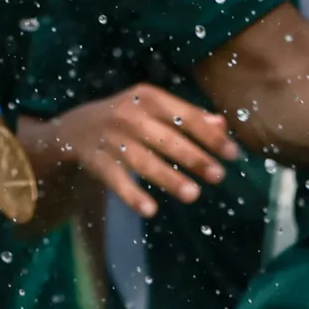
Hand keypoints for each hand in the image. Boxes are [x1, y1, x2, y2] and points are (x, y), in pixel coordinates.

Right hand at [37, 83, 242, 214]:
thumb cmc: (129, 117)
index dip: (210, 136)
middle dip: (194, 157)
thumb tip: (223, 125)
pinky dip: (132, 195)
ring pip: (144, 161)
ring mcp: (111, 138)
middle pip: (167, 139)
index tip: (233, 154)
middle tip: (218, 176)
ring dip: (169, 178)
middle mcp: (129, 115)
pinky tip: (150, 210)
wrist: (76, 127)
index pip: (185, 116)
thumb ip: (189, 116)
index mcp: (149, 98)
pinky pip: (117, 180)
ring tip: (193, 194)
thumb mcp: (155, 108)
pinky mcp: (97, 161)